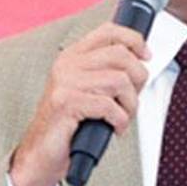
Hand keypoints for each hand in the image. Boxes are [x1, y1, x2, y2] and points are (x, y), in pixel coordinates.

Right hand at [9, 23, 148, 185]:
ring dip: (130, 104)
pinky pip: (110, 106)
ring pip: (120, 80)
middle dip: (137, 78)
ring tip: (122, 118)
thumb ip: (105, 73)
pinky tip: (114, 129)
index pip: (108, 31)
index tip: (146, 56)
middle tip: (131, 99)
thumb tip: (140, 62)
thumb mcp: (86, 92)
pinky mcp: (66, 103)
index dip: (134, 40)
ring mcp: (65, 83)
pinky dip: (120, 121)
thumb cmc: (66, 127)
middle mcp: (67, 65)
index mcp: (71, 57)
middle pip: (120, 54)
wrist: (40, 154)